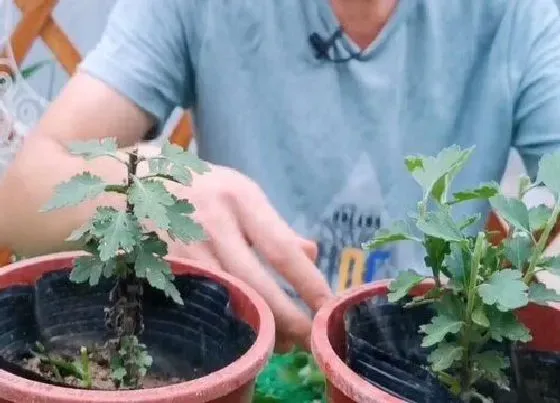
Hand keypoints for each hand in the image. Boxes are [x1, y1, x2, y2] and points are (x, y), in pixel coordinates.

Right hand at [164, 160, 332, 352]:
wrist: (135, 181)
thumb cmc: (201, 188)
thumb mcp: (242, 192)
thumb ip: (275, 226)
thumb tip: (311, 255)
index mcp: (239, 199)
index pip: (281, 248)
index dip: (309, 283)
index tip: (329, 308)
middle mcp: (211, 224)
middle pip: (255, 285)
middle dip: (287, 319)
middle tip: (310, 340)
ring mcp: (183, 250)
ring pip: (226, 302)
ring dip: (258, 328)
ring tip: (282, 342)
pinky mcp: (161, 270)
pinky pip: (200, 306)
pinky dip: (225, 324)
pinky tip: (242, 335)